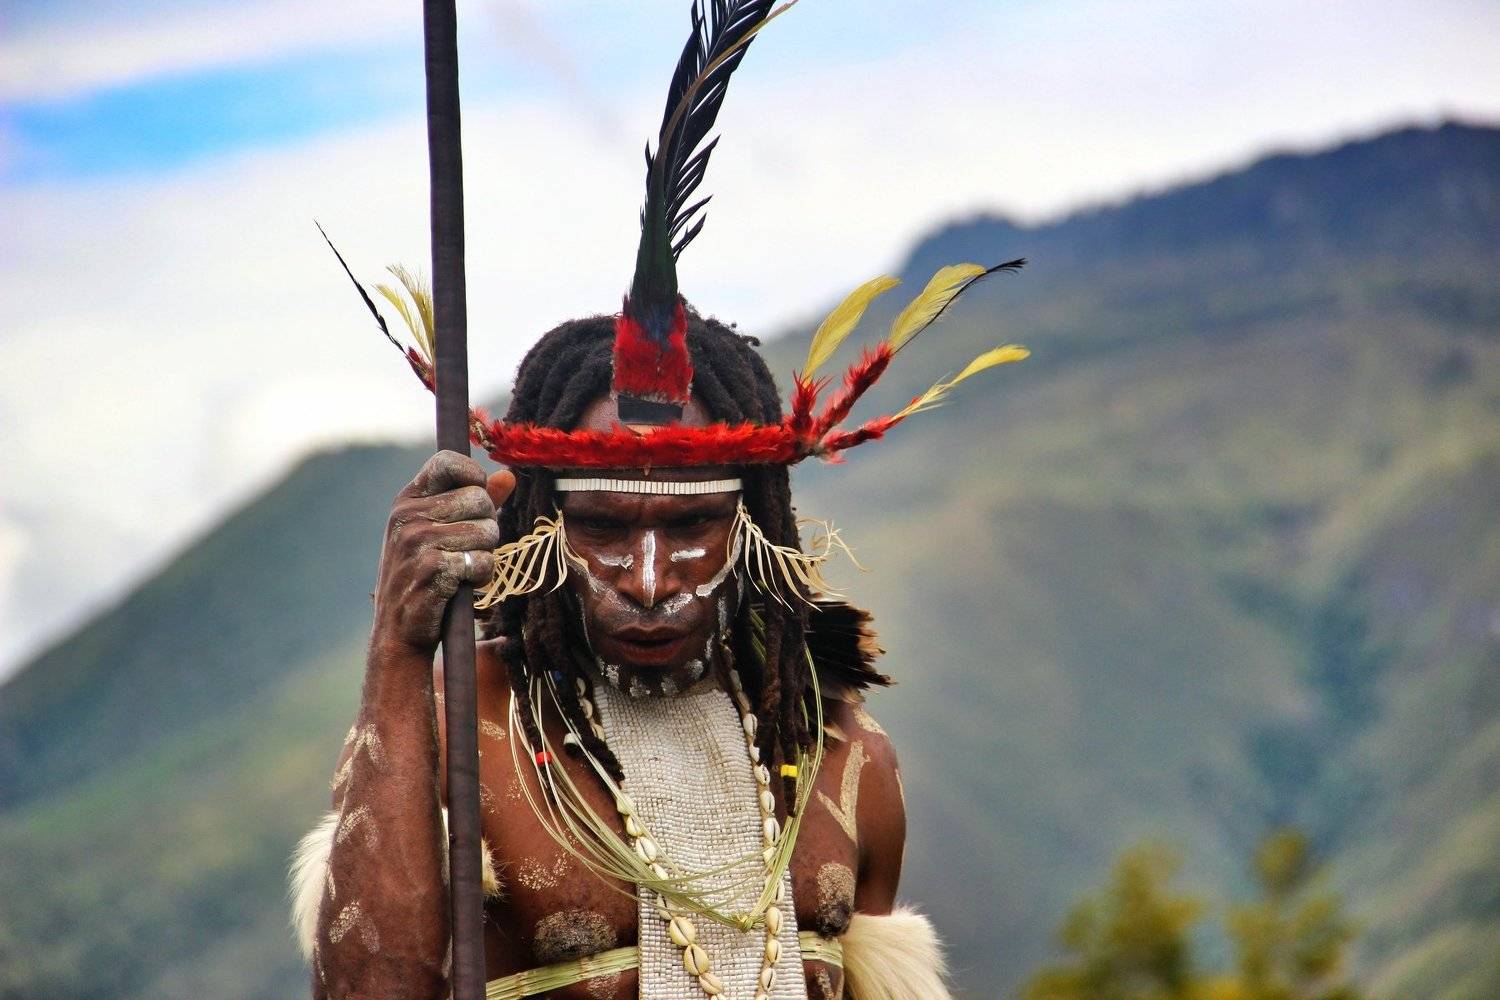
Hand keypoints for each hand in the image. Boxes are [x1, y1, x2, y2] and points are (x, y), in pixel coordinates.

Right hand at [371, 450, 516, 652]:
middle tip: (468, 548)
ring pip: (487, 531)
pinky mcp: (432, 570)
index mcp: (408, 500)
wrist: (398, 631)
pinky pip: (483, 562)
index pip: (448, 461)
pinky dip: (481, 577)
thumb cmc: (425, 575)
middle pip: (479, 498)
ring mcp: (417, 542)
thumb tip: (508, 475)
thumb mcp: (440, 531)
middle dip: (486, 526)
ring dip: (485, 554)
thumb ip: (476, 501)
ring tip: (462, 568)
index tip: (475, 500)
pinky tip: (461, 586)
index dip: (473, 476)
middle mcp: (408, 515)